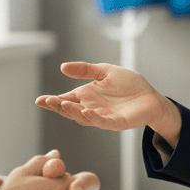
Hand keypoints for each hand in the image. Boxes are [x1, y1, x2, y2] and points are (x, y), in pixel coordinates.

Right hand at [35, 62, 181, 146]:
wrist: (150, 96)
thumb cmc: (128, 84)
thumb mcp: (104, 71)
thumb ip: (85, 70)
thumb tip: (62, 67)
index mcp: (87, 96)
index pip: (66, 99)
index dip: (52, 101)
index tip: (39, 100)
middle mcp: (91, 108)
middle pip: (71, 110)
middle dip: (58, 106)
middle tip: (46, 102)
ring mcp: (103, 117)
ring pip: (84, 117)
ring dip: (73, 112)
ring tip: (63, 103)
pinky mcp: (116, 122)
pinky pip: (103, 122)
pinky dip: (93, 118)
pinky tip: (86, 111)